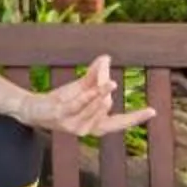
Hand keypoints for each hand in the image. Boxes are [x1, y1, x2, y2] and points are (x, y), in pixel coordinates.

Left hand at [17, 55, 155, 137]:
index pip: (120, 123)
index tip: (153, 110)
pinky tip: (95, 87)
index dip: (136, 118)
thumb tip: (107, 58)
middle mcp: (87, 129)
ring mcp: (75, 125)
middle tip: (103, 72)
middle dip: (106, 89)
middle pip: (106, 106)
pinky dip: (89, 96)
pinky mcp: (63, 117)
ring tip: (108, 80)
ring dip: (101, 92)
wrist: (34, 109)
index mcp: (95, 125)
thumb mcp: (81, 87)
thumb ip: (94, 75)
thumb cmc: (60, 100)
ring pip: (95, 107)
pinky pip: (79, 105)